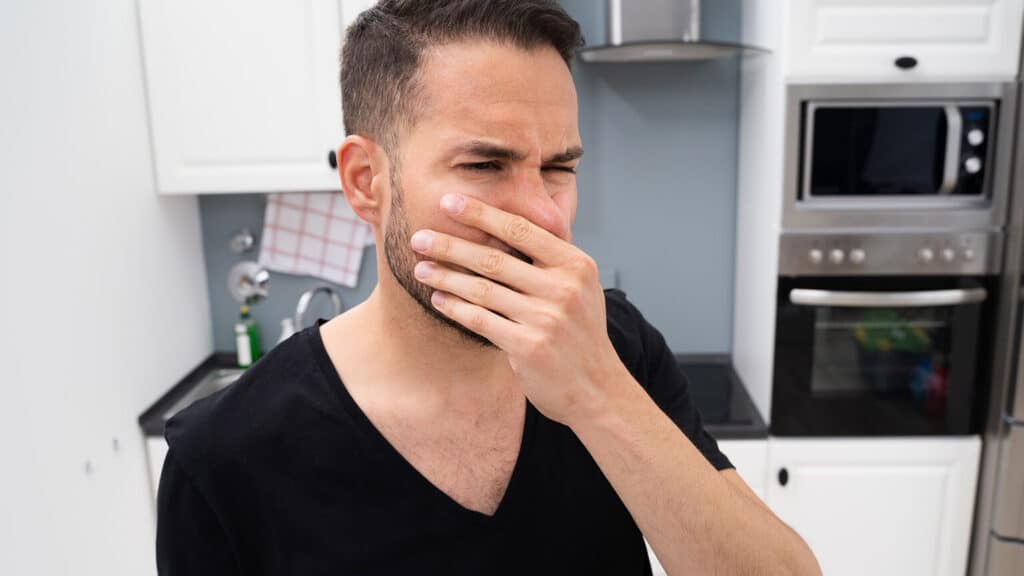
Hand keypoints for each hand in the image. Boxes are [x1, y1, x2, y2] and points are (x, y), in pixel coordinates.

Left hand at [409, 193, 630, 424]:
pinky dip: (455, 307)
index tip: (448, 201)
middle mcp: (564, 288)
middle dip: (451, 245)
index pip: (521, 230)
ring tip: (421, 268)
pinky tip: (438, 299)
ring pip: (483, 289)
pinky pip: (481, 320)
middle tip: (419, 237)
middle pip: (495, 259)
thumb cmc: (580, 333)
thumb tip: (501, 224)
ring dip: (446, 277)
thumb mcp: (579, 286)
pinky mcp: (530, 347)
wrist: (597, 388)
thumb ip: (549, 258)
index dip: (481, 213)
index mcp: (576, 264)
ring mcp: (547, 318)